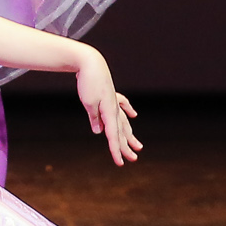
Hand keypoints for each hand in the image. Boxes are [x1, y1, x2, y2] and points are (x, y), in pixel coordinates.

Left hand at [75, 49, 141, 166]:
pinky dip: (128, 110)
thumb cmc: (88, 82)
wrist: (90, 62)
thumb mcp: (89, 102)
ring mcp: (114, 100)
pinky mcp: (111, 94)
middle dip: (126, 146)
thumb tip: (100, 132)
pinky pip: (122, 105)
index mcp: (109, 111)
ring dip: (129, 134)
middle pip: (121, 131)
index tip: (120, 163)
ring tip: (138, 145)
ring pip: (124, 121)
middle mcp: (114, 107)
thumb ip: (95, 118)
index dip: (116, 151)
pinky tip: (134, 115)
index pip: (112, 135)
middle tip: (133, 159)